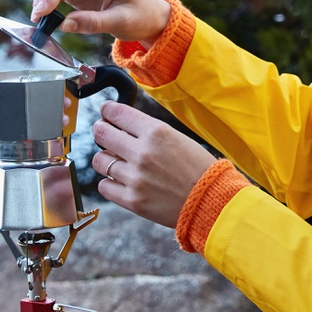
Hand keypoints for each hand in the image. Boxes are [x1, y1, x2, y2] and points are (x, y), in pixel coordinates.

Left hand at [91, 103, 217, 227]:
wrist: (211, 201)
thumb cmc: (198, 167)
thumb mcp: (177, 138)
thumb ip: (149, 132)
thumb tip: (121, 126)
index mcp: (156, 132)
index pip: (116, 113)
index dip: (107, 110)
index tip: (105, 112)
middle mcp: (142, 152)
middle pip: (101, 133)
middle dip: (101, 130)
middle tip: (105, 132)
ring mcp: (135, 177)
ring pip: (100, 161)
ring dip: (107, 159)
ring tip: (118, 161)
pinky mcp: (132, 200)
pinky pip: (104, 186)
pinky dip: (110, 182)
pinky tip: (122, 181)